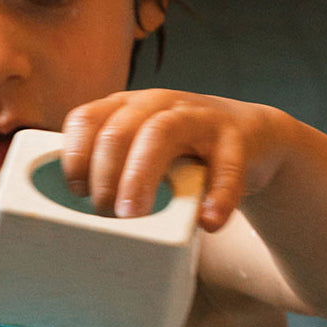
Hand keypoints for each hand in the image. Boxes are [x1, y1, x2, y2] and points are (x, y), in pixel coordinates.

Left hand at [61, 89, 275, 231]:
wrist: (251, 136)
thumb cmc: (181, 151)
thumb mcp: (141, 151)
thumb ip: (112, 172)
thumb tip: (75, 221)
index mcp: (126, 107)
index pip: (86, 120)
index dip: (75, 158)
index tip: (77, 194)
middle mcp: (157, 104)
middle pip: (117, 131)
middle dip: (104, 177)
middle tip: (105, 216)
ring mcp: (197, 116)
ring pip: (159, 133)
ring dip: (139, 176)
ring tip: (133, 215)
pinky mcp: (236, 138)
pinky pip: (225, 166)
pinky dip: (217, 196)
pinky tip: (207, 222)